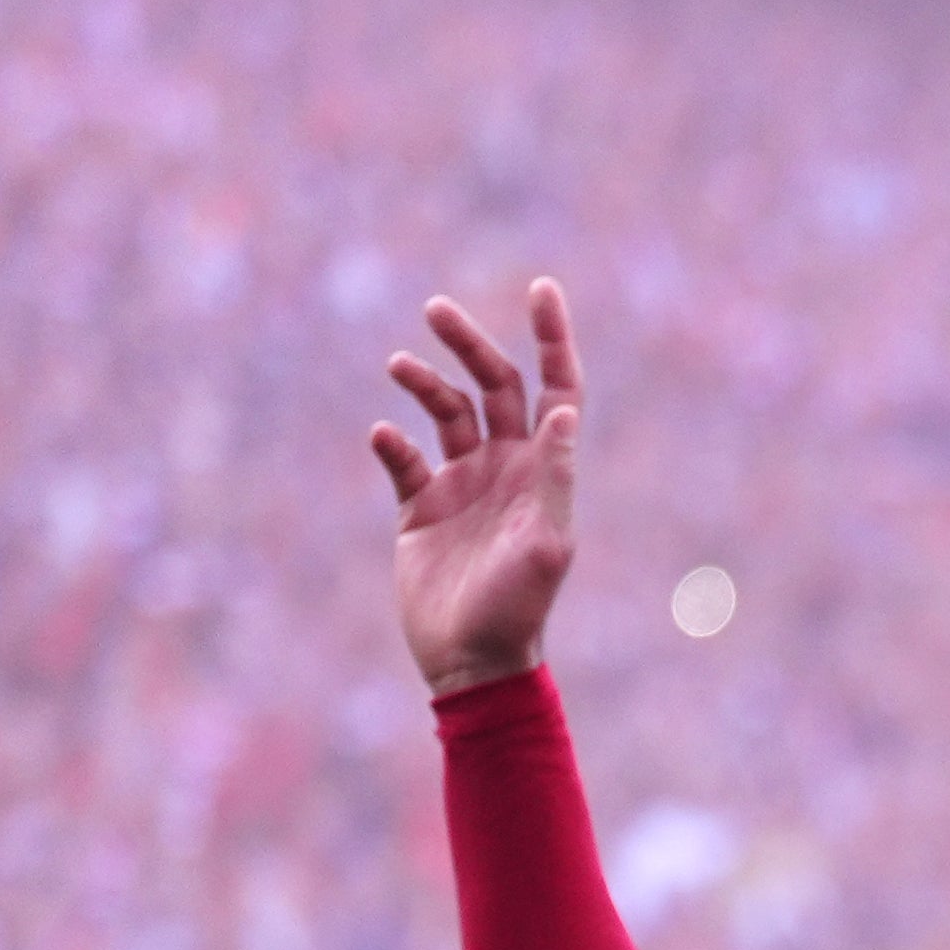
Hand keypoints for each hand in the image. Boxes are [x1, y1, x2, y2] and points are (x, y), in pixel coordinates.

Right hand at [374, 280, 584, 697]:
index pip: (556, 390)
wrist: (472, 660)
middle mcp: (506, 467)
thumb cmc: (518, 608)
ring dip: (424, 381)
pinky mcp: (419, 507)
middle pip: (493, 385)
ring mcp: (462, 484)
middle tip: (438, 310)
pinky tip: (383, 438)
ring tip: (398, 366)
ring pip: (445, 410)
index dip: (553, 340)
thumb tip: (566, 414)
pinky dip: (390, 441)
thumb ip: (556, 479)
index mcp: (545, 470)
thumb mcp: (547, 544)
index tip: (542, 289)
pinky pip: (402, 458)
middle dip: (470, 344)